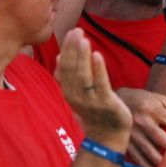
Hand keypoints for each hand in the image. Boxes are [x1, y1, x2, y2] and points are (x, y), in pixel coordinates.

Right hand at [56, 28, 131, 147]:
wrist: (107, 136)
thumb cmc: (94, 111)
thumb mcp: (77, 94)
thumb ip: (68, 77)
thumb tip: (58, 57)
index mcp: (68, 91)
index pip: (64, 67)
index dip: (67, 50)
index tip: (71, 32)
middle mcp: (76, 95)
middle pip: (71, 69)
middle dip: (73, 49)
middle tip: (76, 30)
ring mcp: (90, 100)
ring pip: (83, 75)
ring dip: (83, 56)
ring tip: (84, 39)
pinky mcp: (106, 103)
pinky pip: (100, 84)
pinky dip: (98, 69)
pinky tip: (98, 55)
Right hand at [116, 88, 165, 166]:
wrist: (111, 102)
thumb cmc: (140, 99)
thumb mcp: (157, 98)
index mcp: (153, 109)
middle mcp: (143, 122)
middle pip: (163, 141)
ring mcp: (133, 134)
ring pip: (150, 153)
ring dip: (162, 164)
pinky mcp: (125, 143)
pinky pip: (137, 158)